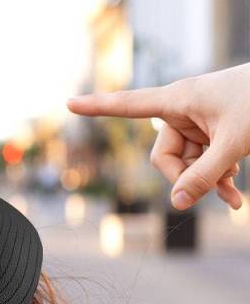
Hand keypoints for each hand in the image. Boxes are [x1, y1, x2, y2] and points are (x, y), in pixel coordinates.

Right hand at [67, 63, 249, 210]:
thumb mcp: (234, 144)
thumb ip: (204, 176)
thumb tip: (177, 204)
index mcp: (179, 99)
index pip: (128, 105)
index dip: (98, 107)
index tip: (69, 103)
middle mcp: (183, 110)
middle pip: (164, 156)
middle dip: (185, 177)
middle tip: (211, 189)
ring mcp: (199, 123)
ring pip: (187, 164)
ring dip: (208, 181)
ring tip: (233, 193)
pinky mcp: (214, 132)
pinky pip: (204, 162)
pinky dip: (217, 180)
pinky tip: (234, 197)